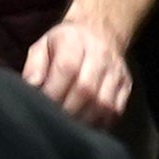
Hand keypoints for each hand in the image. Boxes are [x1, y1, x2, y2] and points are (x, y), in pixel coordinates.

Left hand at [23, 12, 136, 127]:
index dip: (53, 92)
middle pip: (86, 89)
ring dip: (83, 119)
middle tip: (53, 120)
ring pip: (103, 104)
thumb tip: (31, 87)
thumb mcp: (43, 46)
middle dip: (67, 110)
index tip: (42, 105)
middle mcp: (100, 55)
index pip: (67, 68)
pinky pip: (116, 111)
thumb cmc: (64, 44)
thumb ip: (34, 66)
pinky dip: (99, 122)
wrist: (99, 32)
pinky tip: (86, 123)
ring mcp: (116, 72)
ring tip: (69, 126)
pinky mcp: (126, 85)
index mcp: (75, 41)